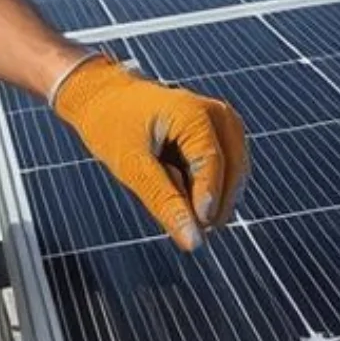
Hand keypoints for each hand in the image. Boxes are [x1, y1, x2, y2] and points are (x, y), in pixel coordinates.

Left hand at [52, 54, 248, 250]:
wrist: (105, 99)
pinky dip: (207, 189)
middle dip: (212, 203)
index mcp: (194, 113)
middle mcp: (218, 114)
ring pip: (234, 176)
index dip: (208, 200)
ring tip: (176, 197)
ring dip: (210, 197)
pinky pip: (226, 173)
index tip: (199, 232)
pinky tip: (181, 188)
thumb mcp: (132, 168)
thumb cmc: (113, 127)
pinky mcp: (222, 136)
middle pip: (232, 171)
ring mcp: (224, 123)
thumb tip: (193, 241)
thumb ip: (164, 202)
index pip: (213, 163)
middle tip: (186, 225)